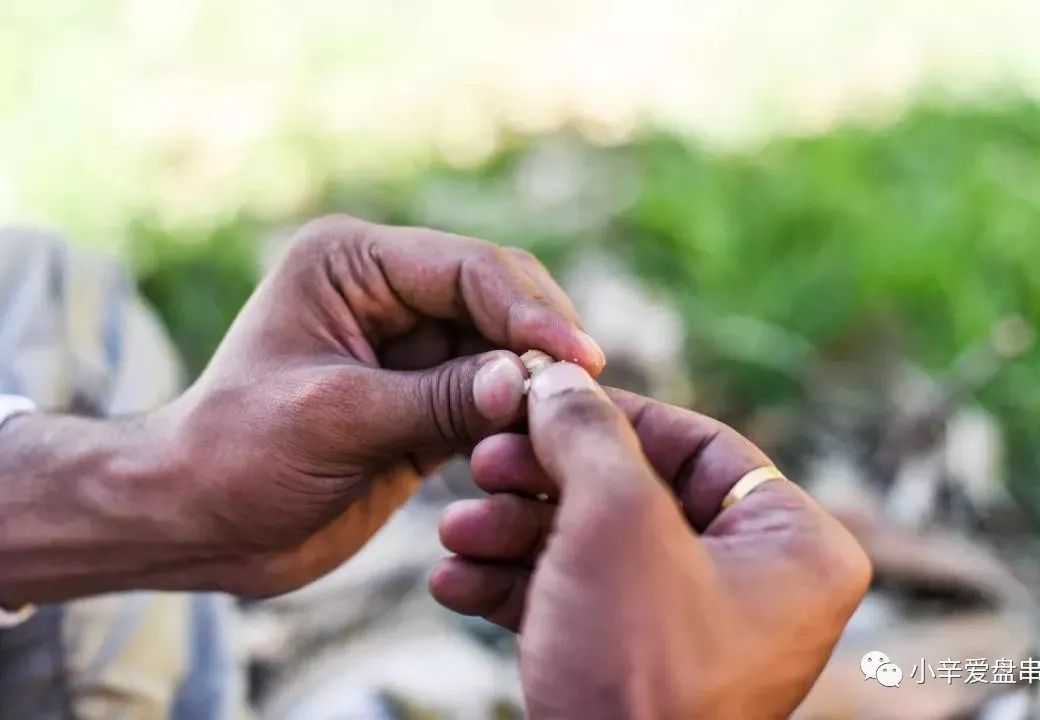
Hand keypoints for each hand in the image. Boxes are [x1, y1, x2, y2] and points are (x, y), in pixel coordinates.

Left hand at [156, 215, 603, 596]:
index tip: (577, 358)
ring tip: (574, 420)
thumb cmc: (237, 456)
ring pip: (501, 350)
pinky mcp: (424, 399)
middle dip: (540, 340)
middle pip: (496, 299)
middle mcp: (386, 291)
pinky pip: (489, 397)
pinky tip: (543, 441)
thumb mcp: (334, 420)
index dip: (527, 311)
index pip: (466, 268)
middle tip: (587, 390)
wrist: (198, 524)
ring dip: (534, 382)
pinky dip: (517, 417)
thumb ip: (435, 400)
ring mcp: (409, 347)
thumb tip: (525, 384)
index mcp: (351, 262)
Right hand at [432, 363, 869, 718]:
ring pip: (593, 546)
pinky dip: (516, 588)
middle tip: (481, 464)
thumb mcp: (615, 523)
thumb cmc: (639, 669)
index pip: (696, 443)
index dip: (608, 413)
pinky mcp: (636, 663)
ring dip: (513, 534)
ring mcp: (691, 627)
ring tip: (454, 533)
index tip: (536, 399)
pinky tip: (454, 582)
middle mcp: (752, 584)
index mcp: (791, 545)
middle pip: (633, 492)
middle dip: (543, 480)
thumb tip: (558, 379)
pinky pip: (578, 601)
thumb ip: (588, 434)